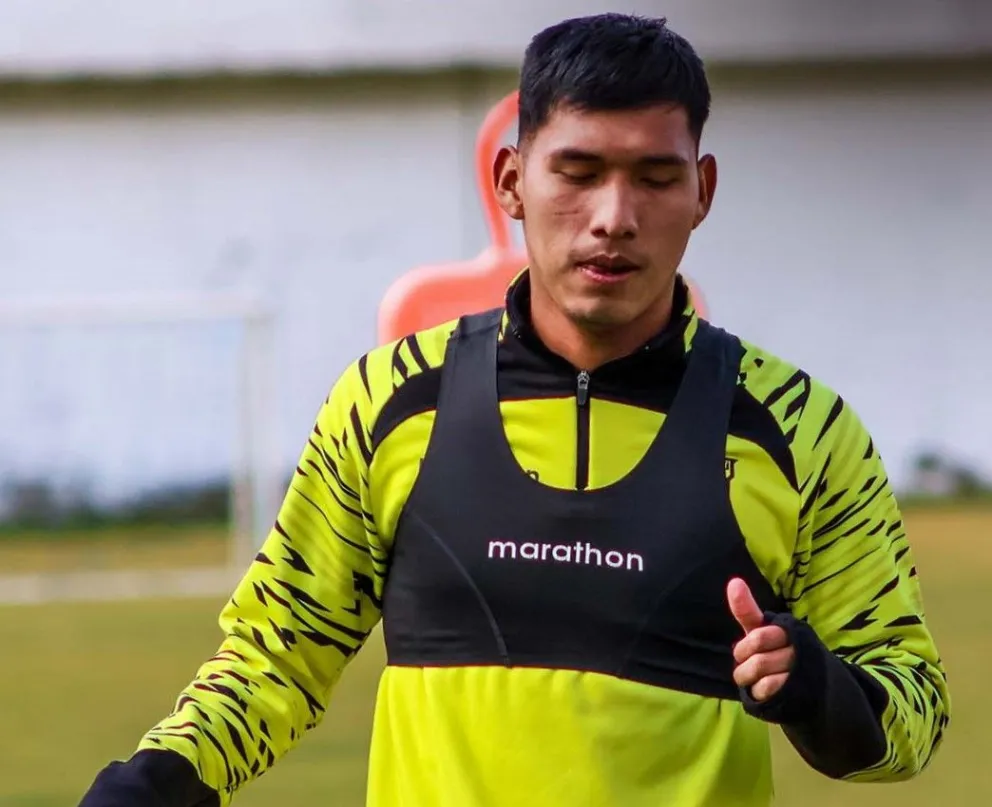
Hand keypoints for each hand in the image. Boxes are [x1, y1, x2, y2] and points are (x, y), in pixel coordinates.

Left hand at [728, 577, 794, 701]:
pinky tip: (765, 690)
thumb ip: (747, 610)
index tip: (746, 651)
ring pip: (761, 672)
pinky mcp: (798, 690)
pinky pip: (768, 688)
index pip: (757, 637)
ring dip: (750, 678)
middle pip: (757, 657)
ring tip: (755, 679)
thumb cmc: (774, 651)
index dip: (744, 647)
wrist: (804, 685)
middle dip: (745, 664)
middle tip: (749, 665)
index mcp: (786, 631)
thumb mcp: (759, 631)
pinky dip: (759, 690)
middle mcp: (797, 649)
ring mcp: (799, 671)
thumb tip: (734, 581)